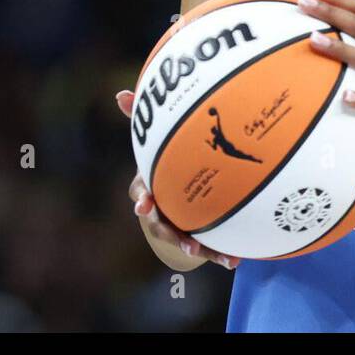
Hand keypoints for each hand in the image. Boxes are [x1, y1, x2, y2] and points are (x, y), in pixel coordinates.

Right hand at [115, 89, 238, 269]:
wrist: (179, 180)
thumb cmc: (164, 155)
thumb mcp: (155, 134)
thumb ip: (141, 116)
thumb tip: (120, 93)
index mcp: (150, 185)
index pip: (140, 193)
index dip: (141, 199)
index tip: (144, 204)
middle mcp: (161, 208)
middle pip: (159, 225)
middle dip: (170, 234)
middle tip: (184, 243)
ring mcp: (177, 223)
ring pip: (182, 240)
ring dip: (194, 248)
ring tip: (207, 254)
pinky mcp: (195, 233)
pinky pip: (205, 246)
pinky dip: (218, 255)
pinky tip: (234, 261)